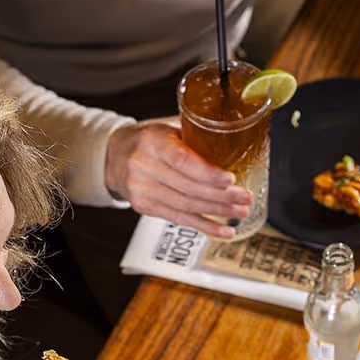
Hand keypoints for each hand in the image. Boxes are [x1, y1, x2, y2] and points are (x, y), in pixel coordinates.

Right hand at [104, 119, 251, 237]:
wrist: (115, 156)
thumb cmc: (149, 141)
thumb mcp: (168, 129)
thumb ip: (194, 137)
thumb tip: (235, 143)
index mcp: (152, 141)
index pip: (181, 160)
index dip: (206, 172)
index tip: (230, 179)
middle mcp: (144, 166)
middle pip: (187, 187)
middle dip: (221, 195)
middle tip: (244, 197)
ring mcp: (142, 190)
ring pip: (185, 206)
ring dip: (217, 212)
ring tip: (240, 212)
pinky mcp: (144, 207)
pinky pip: (178, 219)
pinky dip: (204, 226)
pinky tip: (223, 230)